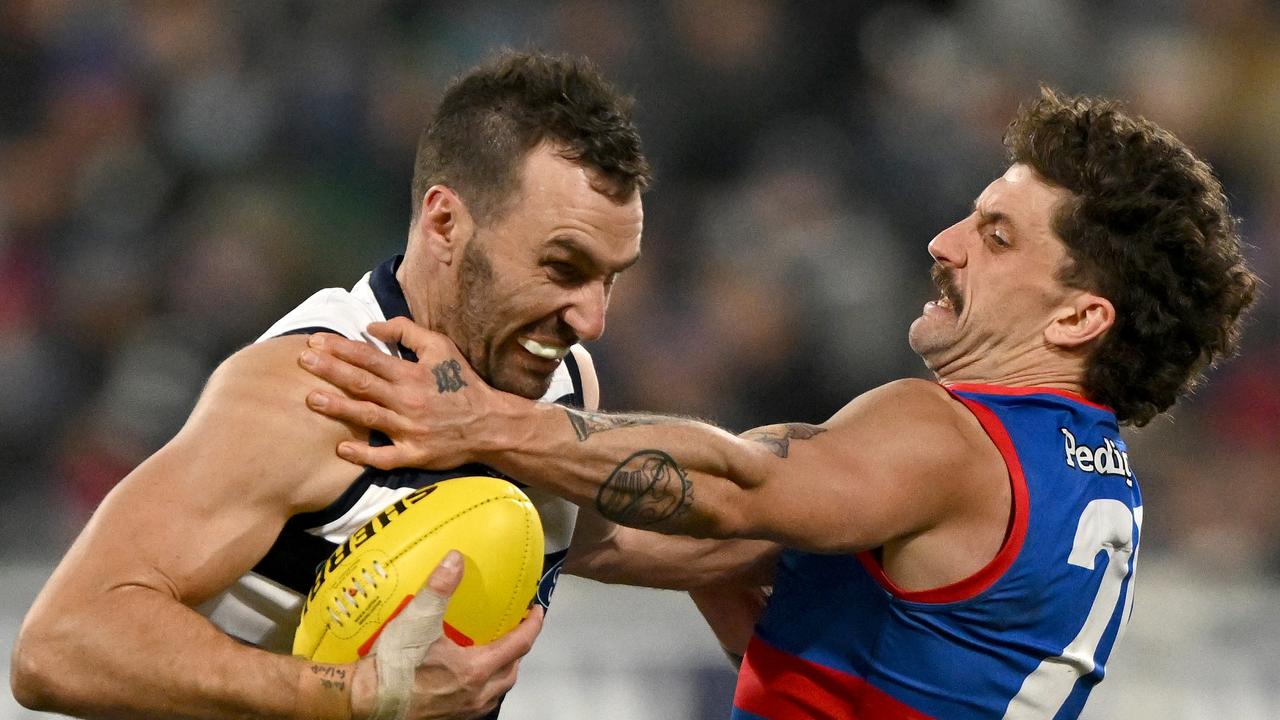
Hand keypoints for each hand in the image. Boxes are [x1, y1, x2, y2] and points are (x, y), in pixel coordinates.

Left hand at [298, 318, 497, 469]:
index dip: (340, 348)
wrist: (491, 423)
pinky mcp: (415, 454)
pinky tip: (341, 449)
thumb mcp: (441, 348)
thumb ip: (407, 332)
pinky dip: (363, 454)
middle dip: (330, 371)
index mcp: (412, 374)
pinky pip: (384, 457)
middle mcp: (407, 400)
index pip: (369, 358)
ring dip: (338, 407)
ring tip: (311, 399)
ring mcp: (409, 429)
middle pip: (362, 384)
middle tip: (303, 361)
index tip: (316, 341)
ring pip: (367, 416)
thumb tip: (371, 328)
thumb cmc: (462, 383)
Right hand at [351, 550, 544, 719]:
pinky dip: (482, 686)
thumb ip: (441, 587)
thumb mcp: (419, 619)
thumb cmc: (394, 664)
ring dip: (501, 671)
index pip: (519, 645)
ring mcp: (464, 711)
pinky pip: (478, 703)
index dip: (531, 626)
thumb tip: (456, 559)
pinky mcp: (449, 718)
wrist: (365, 700)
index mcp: (476, 669)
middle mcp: (476, 694)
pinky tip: (465, 675)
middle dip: (518, 650)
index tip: (536, 611)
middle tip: (515, 630)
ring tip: (493, 651)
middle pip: (512, 671)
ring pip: (497, 691)